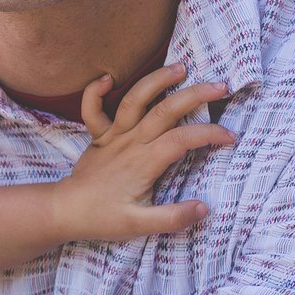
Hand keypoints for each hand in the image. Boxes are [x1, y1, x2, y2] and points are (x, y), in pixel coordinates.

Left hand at [55, 64, 231, 242]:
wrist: (64, 211)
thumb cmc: (102, 218)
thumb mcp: (139, 226)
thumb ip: (172, 218)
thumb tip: (204, 207)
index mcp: (144, 163)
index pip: (182, 140)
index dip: (209, 135)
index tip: (230, 137)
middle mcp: (130, 143)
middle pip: (164, 111)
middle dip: (194, 95)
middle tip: (220, 86)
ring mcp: (112, 136)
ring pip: (133, 100)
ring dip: (156, 81)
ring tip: (179, 68)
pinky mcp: (98, 136)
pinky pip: (92, 109)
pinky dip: (96, 91)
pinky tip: (108, 78)